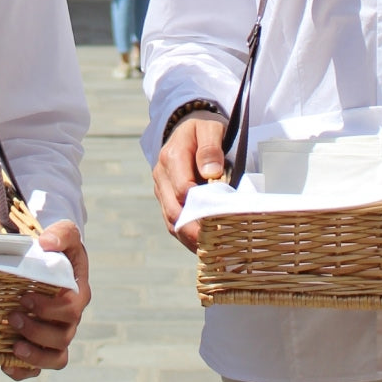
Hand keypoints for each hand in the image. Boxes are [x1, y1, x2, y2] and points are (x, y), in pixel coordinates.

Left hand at [4, 219, 90, 380]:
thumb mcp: (64, 234)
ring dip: (35, 356)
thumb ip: (61, 234)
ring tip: (13, 344)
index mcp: (77, 294)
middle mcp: (70, 319)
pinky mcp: (41, 346)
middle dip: (37, 331)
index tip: (25, 298)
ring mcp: (57, 335)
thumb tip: (47, 244)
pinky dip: (23, 371)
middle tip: (11, 317)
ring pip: (56, 358)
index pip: (71, 309)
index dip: (49, 309)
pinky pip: (37, 369)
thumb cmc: (58, 248)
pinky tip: (6, 364)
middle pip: (63, 337)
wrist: (48, 260)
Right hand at [151, 113, 226, 251]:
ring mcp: (161, 189)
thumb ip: (210, 148)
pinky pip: (172, 222)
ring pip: (171, 219)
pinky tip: (202, 247)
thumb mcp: (210, 129)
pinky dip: (186, 236)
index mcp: (172, 157)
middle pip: (173, 209)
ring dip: (188, 237)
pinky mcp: (165, 199)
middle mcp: (162, 175)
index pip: (183, 189)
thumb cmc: (203, 129)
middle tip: (215, 245)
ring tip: (210, 251)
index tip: (221, 219)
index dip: (200, 206)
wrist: (188, 129)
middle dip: (193, 229)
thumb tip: (211, 172)